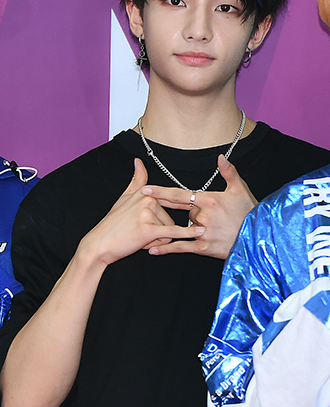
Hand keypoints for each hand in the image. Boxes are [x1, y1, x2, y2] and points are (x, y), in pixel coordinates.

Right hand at [80, 158, 203, 266]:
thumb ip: (136, 180)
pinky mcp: (149, 230)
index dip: (178, 207)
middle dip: (159, 230)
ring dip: (158, 240)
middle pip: (169, 218)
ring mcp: (148, 214)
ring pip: (169, 230)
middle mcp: (148, 200)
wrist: (99, 244)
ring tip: (138, 239)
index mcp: (145, 193)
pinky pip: (172, 233)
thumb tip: (138, 161)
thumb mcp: (124, 198)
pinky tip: (199, 233)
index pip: (169, 200)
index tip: (193, 205)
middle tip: (138, 233)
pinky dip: (186, 235)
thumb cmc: (112, 224)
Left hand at [141, 154, 256, 258]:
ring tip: (180, 229)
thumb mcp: (241, 189)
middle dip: (191, 213)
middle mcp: (203, 216)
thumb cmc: (251, 212)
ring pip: (184, 228)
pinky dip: (168, 248)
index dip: (161, 192)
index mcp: (209, 200)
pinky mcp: (204, 248)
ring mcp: (202, 232)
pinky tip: (154, 249)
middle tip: (195, 214)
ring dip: (185, 228)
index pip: (179, 195)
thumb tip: (220, 157)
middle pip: (185, 213)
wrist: (260, 237)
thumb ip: (229, 172)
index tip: (146, 190)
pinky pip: (182, 247)